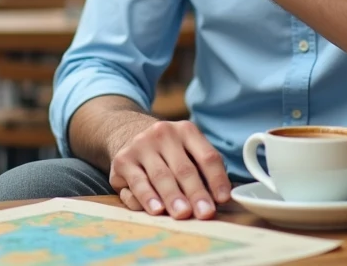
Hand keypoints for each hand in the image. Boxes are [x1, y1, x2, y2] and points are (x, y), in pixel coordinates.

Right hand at [108, 119, 232, 219]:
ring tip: (183, 214)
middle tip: (205, 213)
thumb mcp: (187, 150)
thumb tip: (219, 199)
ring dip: (173, 197)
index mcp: (186, 131)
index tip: (223, 199)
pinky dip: (147, 197)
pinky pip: (137, 182)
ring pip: (161, 175)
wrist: (128, 132)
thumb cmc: (167, 152)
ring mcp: (141, 145)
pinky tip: (156, 209)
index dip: (217, 179)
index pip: (207, 156)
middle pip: (184, 168)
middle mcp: (163, 134)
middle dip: (196, 193)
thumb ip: (202, 171)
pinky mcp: (123, 160)